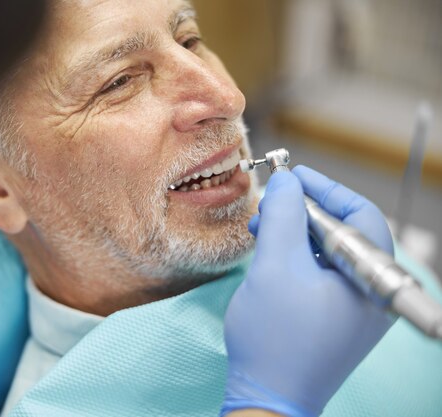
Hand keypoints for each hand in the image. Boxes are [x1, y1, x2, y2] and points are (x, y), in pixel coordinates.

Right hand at [221, 166, 394, 416]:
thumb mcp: (275, 266)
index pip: (359, 215)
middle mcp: (372, 293)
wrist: (269, 397)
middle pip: (344, 233)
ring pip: (329, 253)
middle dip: (304, 213)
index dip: (325, 189)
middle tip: (271, 206)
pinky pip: (322, 274)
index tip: (293, 176)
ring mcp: (357, 309)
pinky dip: (296, 258)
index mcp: (371, 280)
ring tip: (262, 231)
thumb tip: (287, 181)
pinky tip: (271, 255)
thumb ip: (283, 215)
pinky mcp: (337, 318)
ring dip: (295, 234)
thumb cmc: (275, 336)